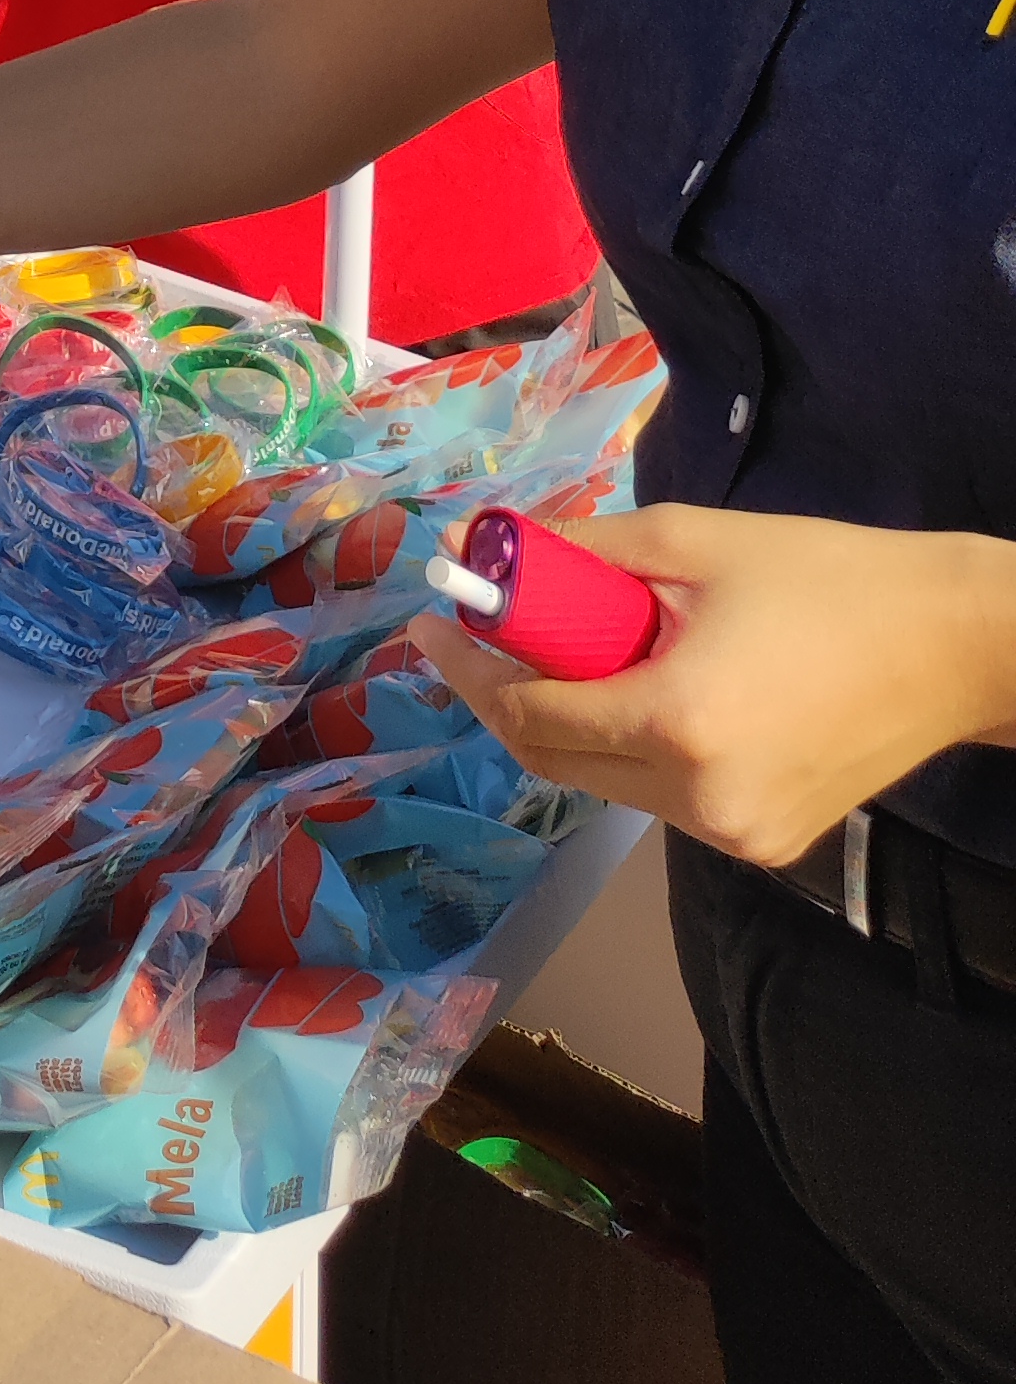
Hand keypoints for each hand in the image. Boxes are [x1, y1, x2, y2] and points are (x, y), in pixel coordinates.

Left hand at [420, 505, 1015, 869]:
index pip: (530, 713)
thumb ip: (582, 555)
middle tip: (477, 633)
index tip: (427, 626)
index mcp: (677, 723)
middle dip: (505, 695)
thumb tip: (488, 548)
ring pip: (607, 783)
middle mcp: (699, 800)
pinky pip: (662, 797)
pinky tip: (640, 688)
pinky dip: (630, 746)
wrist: (956, 647)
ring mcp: (735, 836)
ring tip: (568, 650)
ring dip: (569, 721)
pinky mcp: (764, 844)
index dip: (468, 670)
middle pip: (556, 758)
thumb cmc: (829, 578)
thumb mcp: (693, 540)